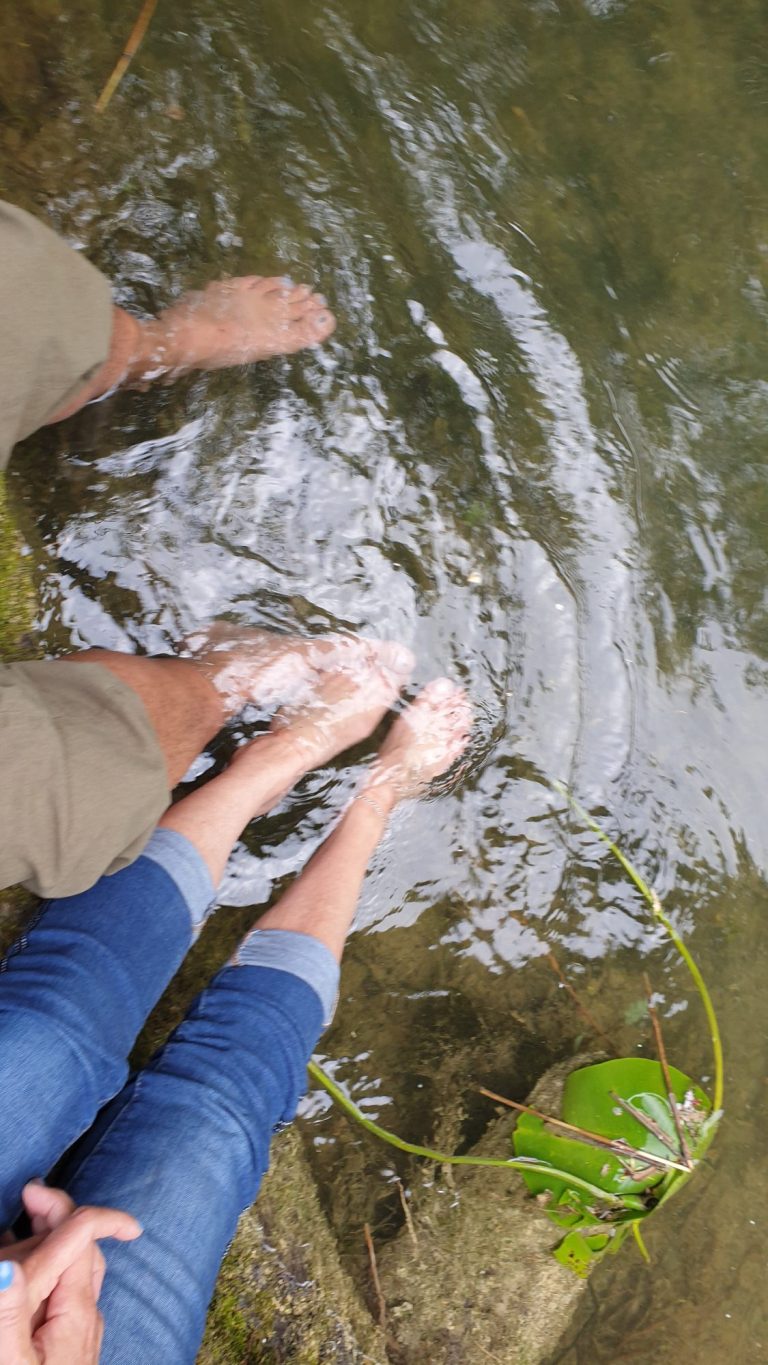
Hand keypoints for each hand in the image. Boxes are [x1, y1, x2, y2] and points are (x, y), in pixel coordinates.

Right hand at [0, 1183, 140, 1362]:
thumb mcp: (13, 1362)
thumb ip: (9, 1315)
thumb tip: (5, 1267)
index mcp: (76, 1310)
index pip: (82, 1238)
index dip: (57, 1206)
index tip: (30, 1190)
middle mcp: (88, 1314)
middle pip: (84, 1248)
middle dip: (59, 1216)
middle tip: (27, 1198)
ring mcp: (84, 1329)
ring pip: (79, 1270)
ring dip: (56, 1241)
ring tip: (26, 1223)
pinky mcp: (75, 1344)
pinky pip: (69, 1292)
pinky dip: (52, 1270)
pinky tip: (33, 1275)